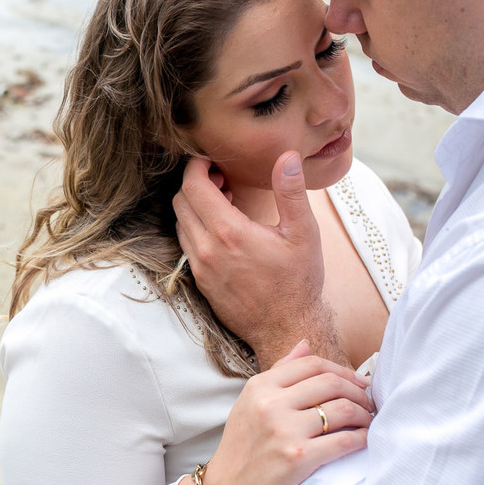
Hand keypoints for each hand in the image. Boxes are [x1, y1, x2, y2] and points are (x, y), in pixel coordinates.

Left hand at [173, 152, 342, 367]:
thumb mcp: (303, 233)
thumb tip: (288, 157)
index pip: (193, 187)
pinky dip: (196, 228)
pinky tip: (221, 228)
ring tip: (224, 200)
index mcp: (228, 233)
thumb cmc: (298, 281)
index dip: (196, 166)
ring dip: (194, 206)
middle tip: (220, 177)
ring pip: (180, 224)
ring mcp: (199, 268)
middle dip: (195, 183)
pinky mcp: (200, 281)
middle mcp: (206, 250)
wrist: (286, 328)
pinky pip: (186, 245)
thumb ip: (291, 192)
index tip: (210, 160)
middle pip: (181, 202)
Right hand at [200, 341, 372, 484]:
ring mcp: (284, 430)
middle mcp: (271, 404)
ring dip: (364, 414)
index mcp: (260, 386)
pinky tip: (363, 439)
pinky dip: (361, 438)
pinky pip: (345, 441)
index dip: (342, 370)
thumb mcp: (251, 402)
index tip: (357, 382)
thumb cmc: (242, 445)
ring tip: (367, 421)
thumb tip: (305, 344)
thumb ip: (279, 372)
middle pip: (331, 383)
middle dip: (359, 391)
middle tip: (369, 402)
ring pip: (343, 409)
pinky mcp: (298, 457)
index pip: (311, 364)